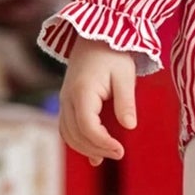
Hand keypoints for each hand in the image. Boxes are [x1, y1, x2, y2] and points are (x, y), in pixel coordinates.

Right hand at [58, 38, 136, 165]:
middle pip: (75, 134)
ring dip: (87, 148)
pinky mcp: (67, 103)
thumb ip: (126, 101)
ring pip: (68, 134)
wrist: (94, 37)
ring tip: (110, 154)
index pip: (87, 126)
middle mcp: (67, 98)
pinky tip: (95, 156)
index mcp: (82, 91)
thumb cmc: (112, 54)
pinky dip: (79, 143)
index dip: (102, 142)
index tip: (120, 150)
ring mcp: (64, 101)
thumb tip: (129, 126)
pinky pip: (68, 128)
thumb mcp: (125, 75)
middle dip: (97, 148)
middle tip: (119, 153)